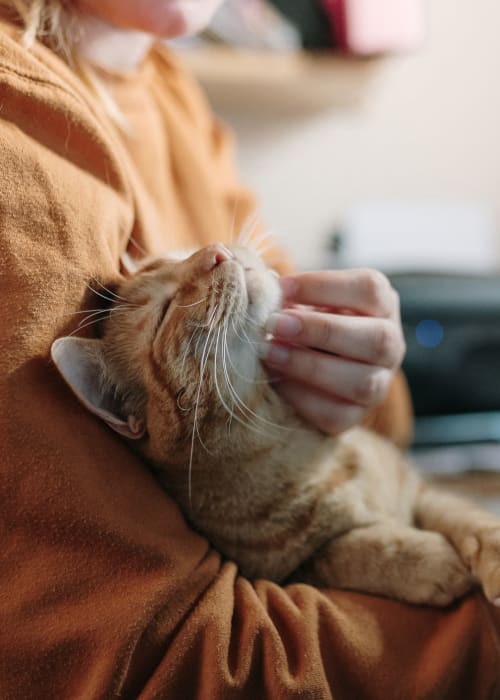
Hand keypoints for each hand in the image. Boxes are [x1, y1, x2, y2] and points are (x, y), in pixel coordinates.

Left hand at [261, 268, 405, 434]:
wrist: (309, 368)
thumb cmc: (307, 321)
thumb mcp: (305, 300)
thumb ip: (289, 294)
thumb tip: (261, 286)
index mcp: (382, 305)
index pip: (369, 288)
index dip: (324, 285)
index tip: (281, 287)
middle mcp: (391, 345)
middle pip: (376, 338)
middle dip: (321, 330)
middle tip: (274, 324)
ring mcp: (379, 385)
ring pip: (362, 383)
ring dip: (310, 367)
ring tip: (269, 353)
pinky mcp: (356, 416)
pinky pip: (336, 414)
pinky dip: (301, 397)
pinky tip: (276, 382)